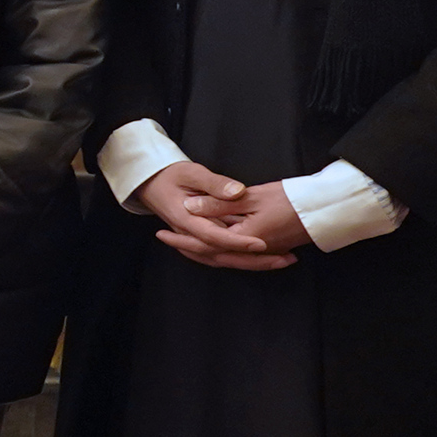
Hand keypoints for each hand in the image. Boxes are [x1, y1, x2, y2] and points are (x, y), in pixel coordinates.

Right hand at [136, 157, 290, 270]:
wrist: (151, 184)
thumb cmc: (170, 176)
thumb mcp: (191, 173)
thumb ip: (214, 183)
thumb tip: (237, 192)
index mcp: (185, 220)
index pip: (214, 236)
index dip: (237, 241)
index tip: (262, 243)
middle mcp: (189, 236)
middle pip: (222, 256)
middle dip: (254, 260)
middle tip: (285, 260)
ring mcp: (194, 240)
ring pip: (223, 259)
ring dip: (252, 263)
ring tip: (281, 261)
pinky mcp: (201, 240)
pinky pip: (220, 256)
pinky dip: (241, 260)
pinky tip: (262, 259)